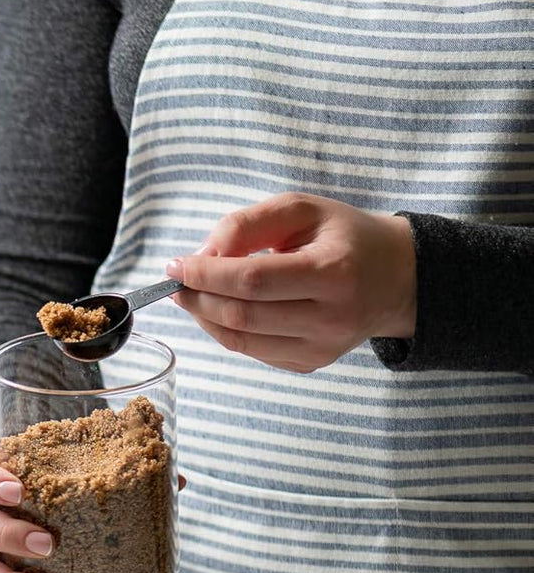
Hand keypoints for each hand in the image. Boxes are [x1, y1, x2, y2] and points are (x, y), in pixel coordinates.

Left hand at [170, 192, 416, 372]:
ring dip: (205, 316)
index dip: (205, 275)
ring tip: (191, 294)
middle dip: (198, 297)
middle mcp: (331, 317)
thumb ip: (248, 224)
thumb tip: (202, 255)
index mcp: (334, 271)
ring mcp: (322, 347)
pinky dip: (225, 331)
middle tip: (176, 282)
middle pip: (242, 315)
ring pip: (241, 340)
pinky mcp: (311, 362)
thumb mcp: (302, 210)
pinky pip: (253, 351)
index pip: (252, 281)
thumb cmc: (344, 237)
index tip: (176, 266)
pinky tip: (220, 309)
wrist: (397, 277)